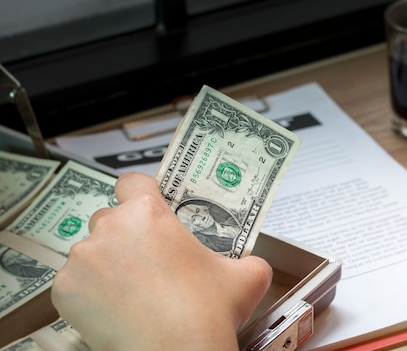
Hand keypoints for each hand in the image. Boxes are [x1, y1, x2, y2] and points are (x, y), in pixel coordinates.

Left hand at [51, 172, 272, 350]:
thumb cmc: (207, 312)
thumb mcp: (247, 277)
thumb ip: (247, 260)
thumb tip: (252, 266)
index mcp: (150, 213)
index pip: (132, 182)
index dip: (141, 193)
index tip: (148, 209)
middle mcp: (111, 227)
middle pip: (111, 218)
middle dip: (127, 235)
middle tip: (148, 261)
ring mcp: (84, 259)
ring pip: (92, 251)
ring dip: (107, 264)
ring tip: (132, 292)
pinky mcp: (65, 290)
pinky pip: (75, 284)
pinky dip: (90, 294)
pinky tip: (115, 311)